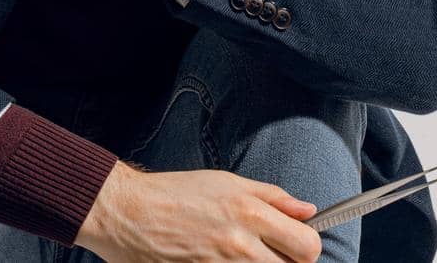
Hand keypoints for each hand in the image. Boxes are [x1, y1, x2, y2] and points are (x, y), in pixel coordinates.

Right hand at [75, 162, 323, 262]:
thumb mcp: (227, 182)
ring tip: (240, 252)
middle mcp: (240, 244)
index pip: (308, 246)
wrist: (128, 213)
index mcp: (249, 212)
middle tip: (268, 251)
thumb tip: (308, 211)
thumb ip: (272, 198)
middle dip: (286, 261)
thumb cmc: (175, 193)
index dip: (307, 246)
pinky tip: (220, 258)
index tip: (296, 243)